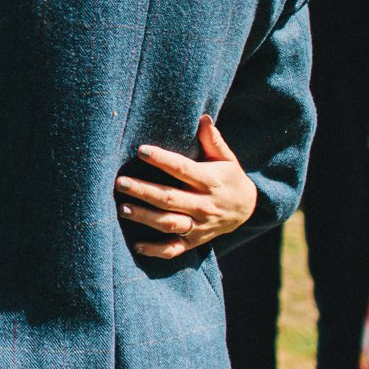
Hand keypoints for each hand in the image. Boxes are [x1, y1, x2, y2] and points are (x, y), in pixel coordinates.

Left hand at [116, 115, 257, 259]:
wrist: (248, 209)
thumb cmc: (229, 177)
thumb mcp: (226, 158)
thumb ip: (213, 140)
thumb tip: (203, 118)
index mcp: (210, 181)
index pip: (183, 169)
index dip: (162, 160)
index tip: (141, 150)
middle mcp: (204, 205)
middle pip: (170, 198)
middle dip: (144, 191)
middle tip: (119, 182)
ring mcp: (199, 226)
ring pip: (170, 223)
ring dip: (146, 218)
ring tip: (122, 208)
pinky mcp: (194, 241)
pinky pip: (175, 249)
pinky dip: (156, 250)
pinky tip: (136, 245)